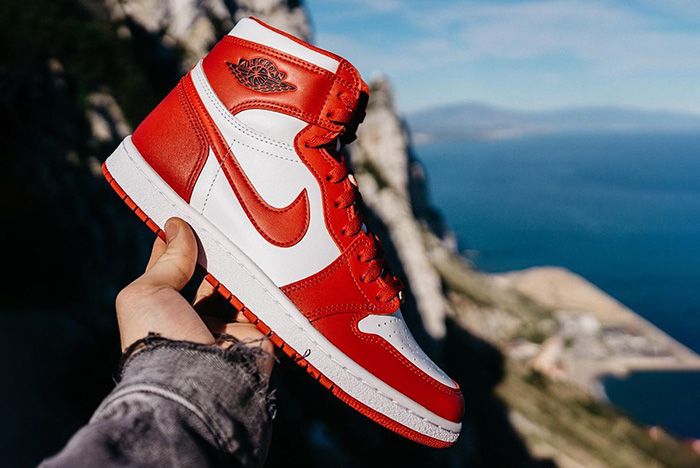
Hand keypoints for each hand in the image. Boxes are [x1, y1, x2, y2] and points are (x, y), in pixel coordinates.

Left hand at [115, 217, 273, 374]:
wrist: (197, 381)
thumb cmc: (158, 341)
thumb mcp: (146, 293)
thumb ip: (166, 259)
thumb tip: (176, 226)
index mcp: (164, 313)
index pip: (173, 271)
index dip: (177, 246)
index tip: (184, 220)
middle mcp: (194, 322)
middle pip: (209, 278)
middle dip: (213, 255)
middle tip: (218, 229)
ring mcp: (226, 329)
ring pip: (237, 288)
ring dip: (238, 269)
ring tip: (239, 244)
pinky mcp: (255, 334)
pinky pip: (263, 302)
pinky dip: (262, 286)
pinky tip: (259, 264)